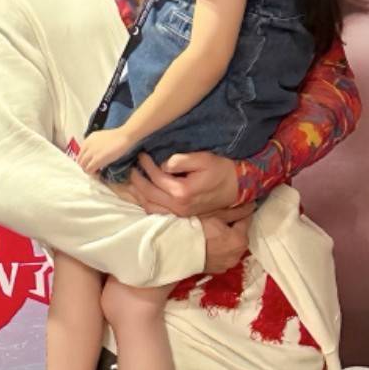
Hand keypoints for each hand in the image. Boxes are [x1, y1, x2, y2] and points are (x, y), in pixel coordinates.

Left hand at [78, 129, 131, 174]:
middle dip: (85, 167)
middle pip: (80, 161)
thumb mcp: (101, 138)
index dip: (85, 161)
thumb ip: (95, 145)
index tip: (91, 164)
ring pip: (83, 166)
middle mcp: (87, 145)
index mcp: (88, 140)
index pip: (80, 154)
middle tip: (94, 170)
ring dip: (89, 171)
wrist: (124, 136)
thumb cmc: (117, 137)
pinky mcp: (97, 159)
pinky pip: (89, 169)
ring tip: (97, 172)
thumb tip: (95, 154)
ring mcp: (91, 152)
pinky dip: (93, 174)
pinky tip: (99, 173)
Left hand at [125, 152, 239, 217]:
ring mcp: (179, 213)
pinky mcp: (181, 215)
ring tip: (131, 181)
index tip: (141, 154)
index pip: (156, 178)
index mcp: (182, 192)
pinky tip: (142, 193)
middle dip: (136, 180)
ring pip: (150, 206)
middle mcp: (178, 206)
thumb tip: (163, 164)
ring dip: (138, 194)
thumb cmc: (221, 170)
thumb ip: (181, 160)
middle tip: (131, 167)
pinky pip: (157, 212)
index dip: (146, 165)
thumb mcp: (204, 159)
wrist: (237, 187)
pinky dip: (146, 202)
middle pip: (148, 194)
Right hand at [201, 212, 251, 273]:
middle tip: (218, 219)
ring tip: (212, 232)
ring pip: (231, 246)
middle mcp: (238, 254)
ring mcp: (227, 264)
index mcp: (240, 239)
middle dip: (232, 226)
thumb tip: (249, 206)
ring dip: (226, 239)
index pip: (246, 220)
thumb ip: (235, 211)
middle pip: (239, 235)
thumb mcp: (216, 215)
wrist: (176, 250)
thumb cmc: (196, 230)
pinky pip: (223, 256)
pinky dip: (219, 249)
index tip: (232, 206)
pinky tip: (208, 244)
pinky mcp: (218, 269)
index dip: (240, 211)